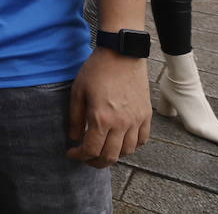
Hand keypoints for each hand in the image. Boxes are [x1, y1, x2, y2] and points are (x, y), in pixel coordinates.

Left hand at [67, 49, 150, 166]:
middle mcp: (121, 124)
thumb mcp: (77, 92)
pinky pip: (142, 140)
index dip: (78, 156)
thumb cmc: (96, 70)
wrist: (122, 54)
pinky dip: (131, 147)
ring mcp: (136, 120)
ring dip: (113, 155)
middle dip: (95, 162)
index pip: (90, 149)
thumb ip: (75, 118)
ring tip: (102, 150)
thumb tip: (74, 138)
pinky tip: (121, 142)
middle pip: (110, 156)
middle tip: (85, 158)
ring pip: (127, 151)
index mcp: (101, 118)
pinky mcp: (146, 115)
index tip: (71, 152)